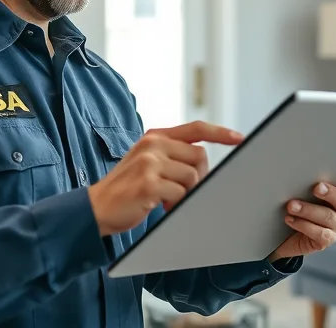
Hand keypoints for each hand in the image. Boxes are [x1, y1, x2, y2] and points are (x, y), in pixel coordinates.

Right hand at [88, 121, 244, 236]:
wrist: (96, 206)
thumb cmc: (126, 188)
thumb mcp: (146, 161)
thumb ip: (170, 154)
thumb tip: (202, 163)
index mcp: (155, 137)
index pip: (195, 128)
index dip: (220, 133)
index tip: (239, 138)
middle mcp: (153, 145)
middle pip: (200, 156)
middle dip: (198, 177)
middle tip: (181, 191)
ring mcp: (150, 163)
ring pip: (192, 176)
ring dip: (185, 193)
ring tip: (167, 199)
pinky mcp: (148, 183)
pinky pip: (181, 193)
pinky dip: (175, 203)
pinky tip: (161, 205)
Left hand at [267, 162, 335, 261]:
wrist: (280, 234)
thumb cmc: (293, 204)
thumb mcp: (300, 189)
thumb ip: (306, 180)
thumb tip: (295, 165)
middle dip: (332, 193)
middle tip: (316, 188)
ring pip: (329, 217)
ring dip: (308, 210)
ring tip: (291, 205)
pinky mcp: (325, 241)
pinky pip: (320, 233)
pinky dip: (303, 225)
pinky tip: (290, 219)